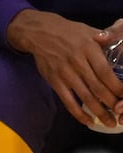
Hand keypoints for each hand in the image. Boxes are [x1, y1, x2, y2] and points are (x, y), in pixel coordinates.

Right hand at [8, 11, 122, 127]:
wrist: (38, 32)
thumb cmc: (67, 31)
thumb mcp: (87, 30)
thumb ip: (104, 37)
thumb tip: (116, 38)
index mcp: (88, 50)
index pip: (106, 73)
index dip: (118, 87)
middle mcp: (77, 63)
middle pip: (98, 88)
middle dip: (112, 104)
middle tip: (121, 114)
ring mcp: (65, 73)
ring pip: (85, 97)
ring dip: (99, 112)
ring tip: (109, 123)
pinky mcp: (54, 81)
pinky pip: (67, 100)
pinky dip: (78, 112)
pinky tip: (87, 120)